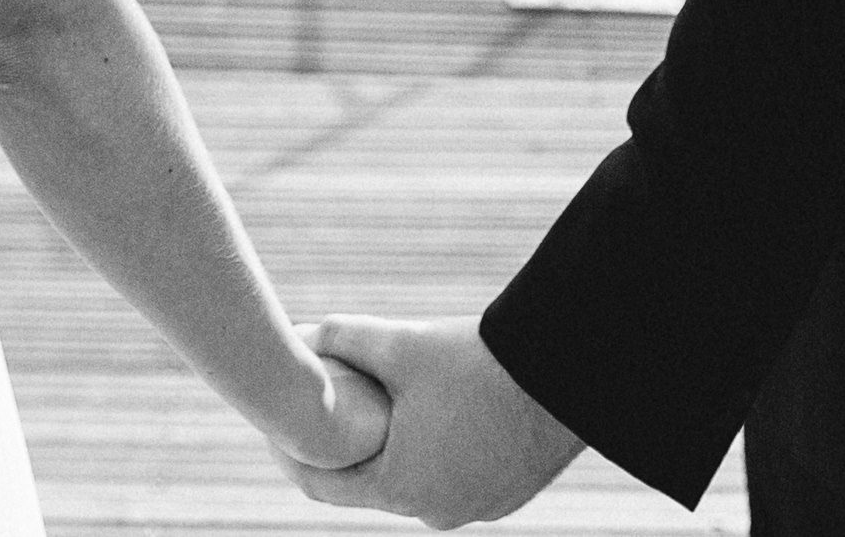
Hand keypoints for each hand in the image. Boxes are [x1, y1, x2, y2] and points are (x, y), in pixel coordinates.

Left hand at [277, 315, 583, 525]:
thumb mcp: (401, 342)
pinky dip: (435, 453)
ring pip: (415, 481)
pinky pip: (455, 478)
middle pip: (370, 483)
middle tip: (327, 408)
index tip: (277, 424)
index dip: (292, 453)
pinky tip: (432, 416)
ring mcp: (476, 508)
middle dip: (347, 448)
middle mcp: (436, 512)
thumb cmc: (478, 361)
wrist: (567, 374)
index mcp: (401, 488)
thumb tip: (299, 333)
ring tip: (378, 409)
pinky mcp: (506, 494)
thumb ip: (343, 338)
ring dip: (394, 451)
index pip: (323, 486)